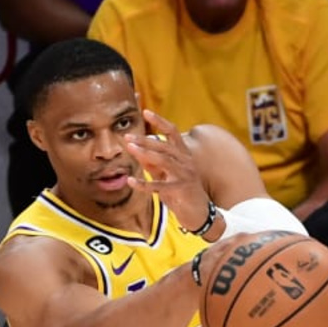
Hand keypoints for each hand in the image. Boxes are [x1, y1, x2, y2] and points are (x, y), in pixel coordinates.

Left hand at [124, 108, 212, 231]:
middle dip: (145, 140)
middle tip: (127, 137)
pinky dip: (144, 184)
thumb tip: (138, 152)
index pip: (173, 133)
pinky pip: (161, 185)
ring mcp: (186, 175)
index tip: (145, 112)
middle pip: (164, 145)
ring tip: (129, 148)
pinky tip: (130, 182)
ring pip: (164, 160)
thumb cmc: (182, 194)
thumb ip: (153, 164)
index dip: (160, 121)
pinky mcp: (182, 190)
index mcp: (184, 155)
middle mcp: (186, 162)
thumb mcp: (166, 175)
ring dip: (145, 153)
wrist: (200, 215)